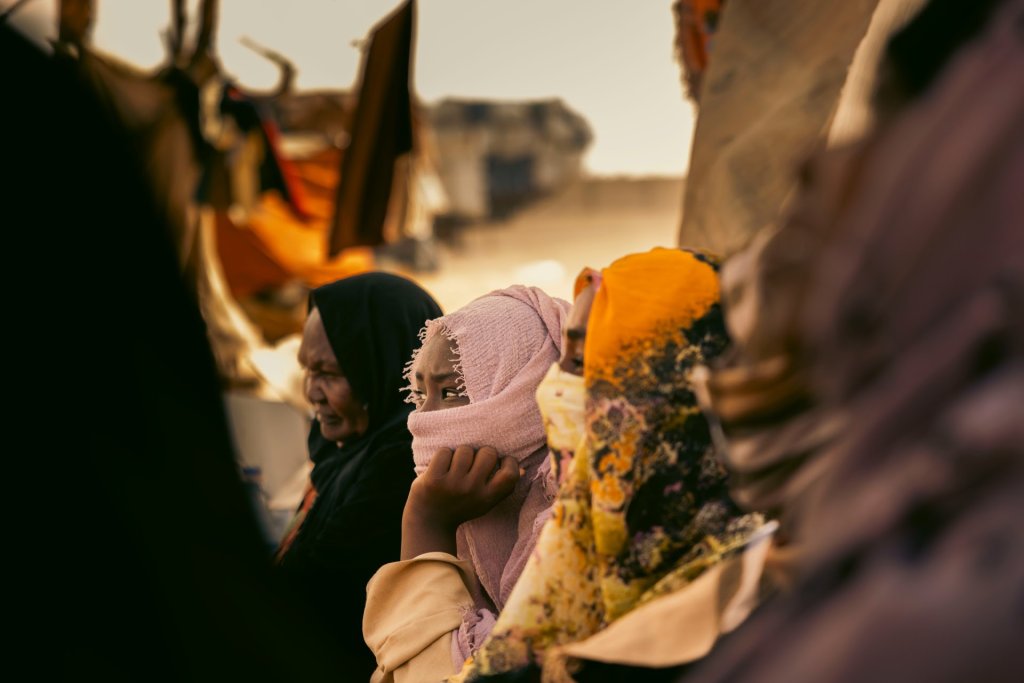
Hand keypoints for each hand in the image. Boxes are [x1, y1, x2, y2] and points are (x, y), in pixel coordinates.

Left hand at [400, 446, 519, 558]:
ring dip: (460, 454)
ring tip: (455, 467)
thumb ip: (500, 486)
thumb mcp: (484, 502)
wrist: (428, 523)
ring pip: (465, 450)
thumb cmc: (460, 506)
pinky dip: (442, 456)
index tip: (500, 463)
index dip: (509, 462)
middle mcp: (472, 491)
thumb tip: (522, 468)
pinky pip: (445, 451)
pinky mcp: (433, 479)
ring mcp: (452, 484)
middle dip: (481, 453)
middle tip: (472, 463)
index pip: (510, 474)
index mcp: (487, 498)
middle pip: (488, 453)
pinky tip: (441, 467)